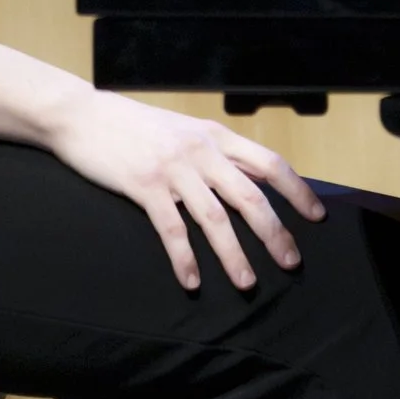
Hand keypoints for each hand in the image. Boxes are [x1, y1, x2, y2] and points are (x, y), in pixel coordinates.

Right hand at [47, 93, 325, 290]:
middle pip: (250, 197)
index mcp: (215, 135)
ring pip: (215, 218)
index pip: (269, 164)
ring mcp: (173, 168)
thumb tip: (244, 181)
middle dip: (275, 233)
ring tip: (247, 283)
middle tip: (291, 263)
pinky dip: (184, 258)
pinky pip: (171, 228)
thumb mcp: (183, 129)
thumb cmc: (134, 125)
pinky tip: (191, 282)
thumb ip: (212, 151)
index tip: (316, 217)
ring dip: (234, 255)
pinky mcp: (144, 185)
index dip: (297, 192)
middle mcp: (201, 150)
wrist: (83, 115)